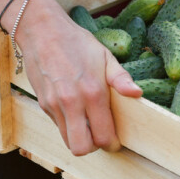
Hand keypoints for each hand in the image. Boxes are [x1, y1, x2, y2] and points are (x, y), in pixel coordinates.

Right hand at [14, 0, 141, 155]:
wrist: (42, 31)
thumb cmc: (77, 42)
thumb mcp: (105, 56)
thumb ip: (121, 78)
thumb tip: (137, 93)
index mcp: (93, 92)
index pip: (103, 136)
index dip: (112, 143)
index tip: (116, 140)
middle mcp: (72, 102)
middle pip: (83, 147)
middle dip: (95, 146)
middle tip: (101, 136)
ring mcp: (55, 105)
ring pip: (67, 141)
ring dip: (80, 138)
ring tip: (89, 125)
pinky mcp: (43, 104)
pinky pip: (58, 127)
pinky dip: (68, 126)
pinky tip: (75, 112)